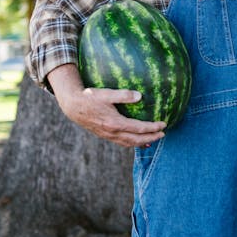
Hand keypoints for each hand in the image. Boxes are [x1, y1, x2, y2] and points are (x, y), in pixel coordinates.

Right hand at [48, 64, 165, 147]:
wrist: (73, 106)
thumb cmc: (90, 97)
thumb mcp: (107, 93)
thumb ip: (123, 95)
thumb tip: (140, 96)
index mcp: (115, 122)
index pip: (139, 128)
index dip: (153, 128)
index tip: (164, 124)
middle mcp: (112, 132)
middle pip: (135, 139)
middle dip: (151, 138)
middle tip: (163, 135)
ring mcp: (108, 135)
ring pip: (128, 143)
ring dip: (141, 143)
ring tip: (152, 141)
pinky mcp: (104, 135)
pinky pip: (121, 142)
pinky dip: (131, 143)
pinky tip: (135, 140)